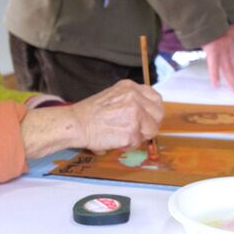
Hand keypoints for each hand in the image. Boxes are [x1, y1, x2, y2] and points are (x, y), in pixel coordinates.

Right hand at [21, 80, 162, 158]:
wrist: (75, 123)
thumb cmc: (89, 114)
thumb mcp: (113, 96)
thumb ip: (132, 102)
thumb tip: (147, 116)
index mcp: (130, 87)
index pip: (155, 99)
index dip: (152, 112)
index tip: (147, 119)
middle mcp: (134, 97)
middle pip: (158, 115)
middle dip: (149, 125)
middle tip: (135, 131)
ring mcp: (134, 114)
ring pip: (151, 130)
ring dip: (138, 137)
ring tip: (121, 135)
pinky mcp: (131, 131)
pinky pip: (137, 143)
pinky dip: (127, 145)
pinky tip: (114, 140)